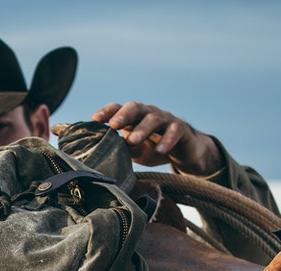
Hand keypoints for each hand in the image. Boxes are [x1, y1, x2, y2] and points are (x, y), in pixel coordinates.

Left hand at [91, 102, 222, 175]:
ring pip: (154, 118)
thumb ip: (122, 149)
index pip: (118, 109)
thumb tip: (103, 151)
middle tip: (114, 125)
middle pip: (135, 108)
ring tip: (133, 140)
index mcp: (134, 118)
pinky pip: (175, 130)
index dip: (107, 112)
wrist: (184, 152)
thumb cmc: (154, 148)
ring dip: (143, 128)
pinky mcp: (181, 129)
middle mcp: (148, 114)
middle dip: (123, 115)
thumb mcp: (135, 152)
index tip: (95, 119)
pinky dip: (167, 140)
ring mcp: (165, 119)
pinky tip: (160, 150)